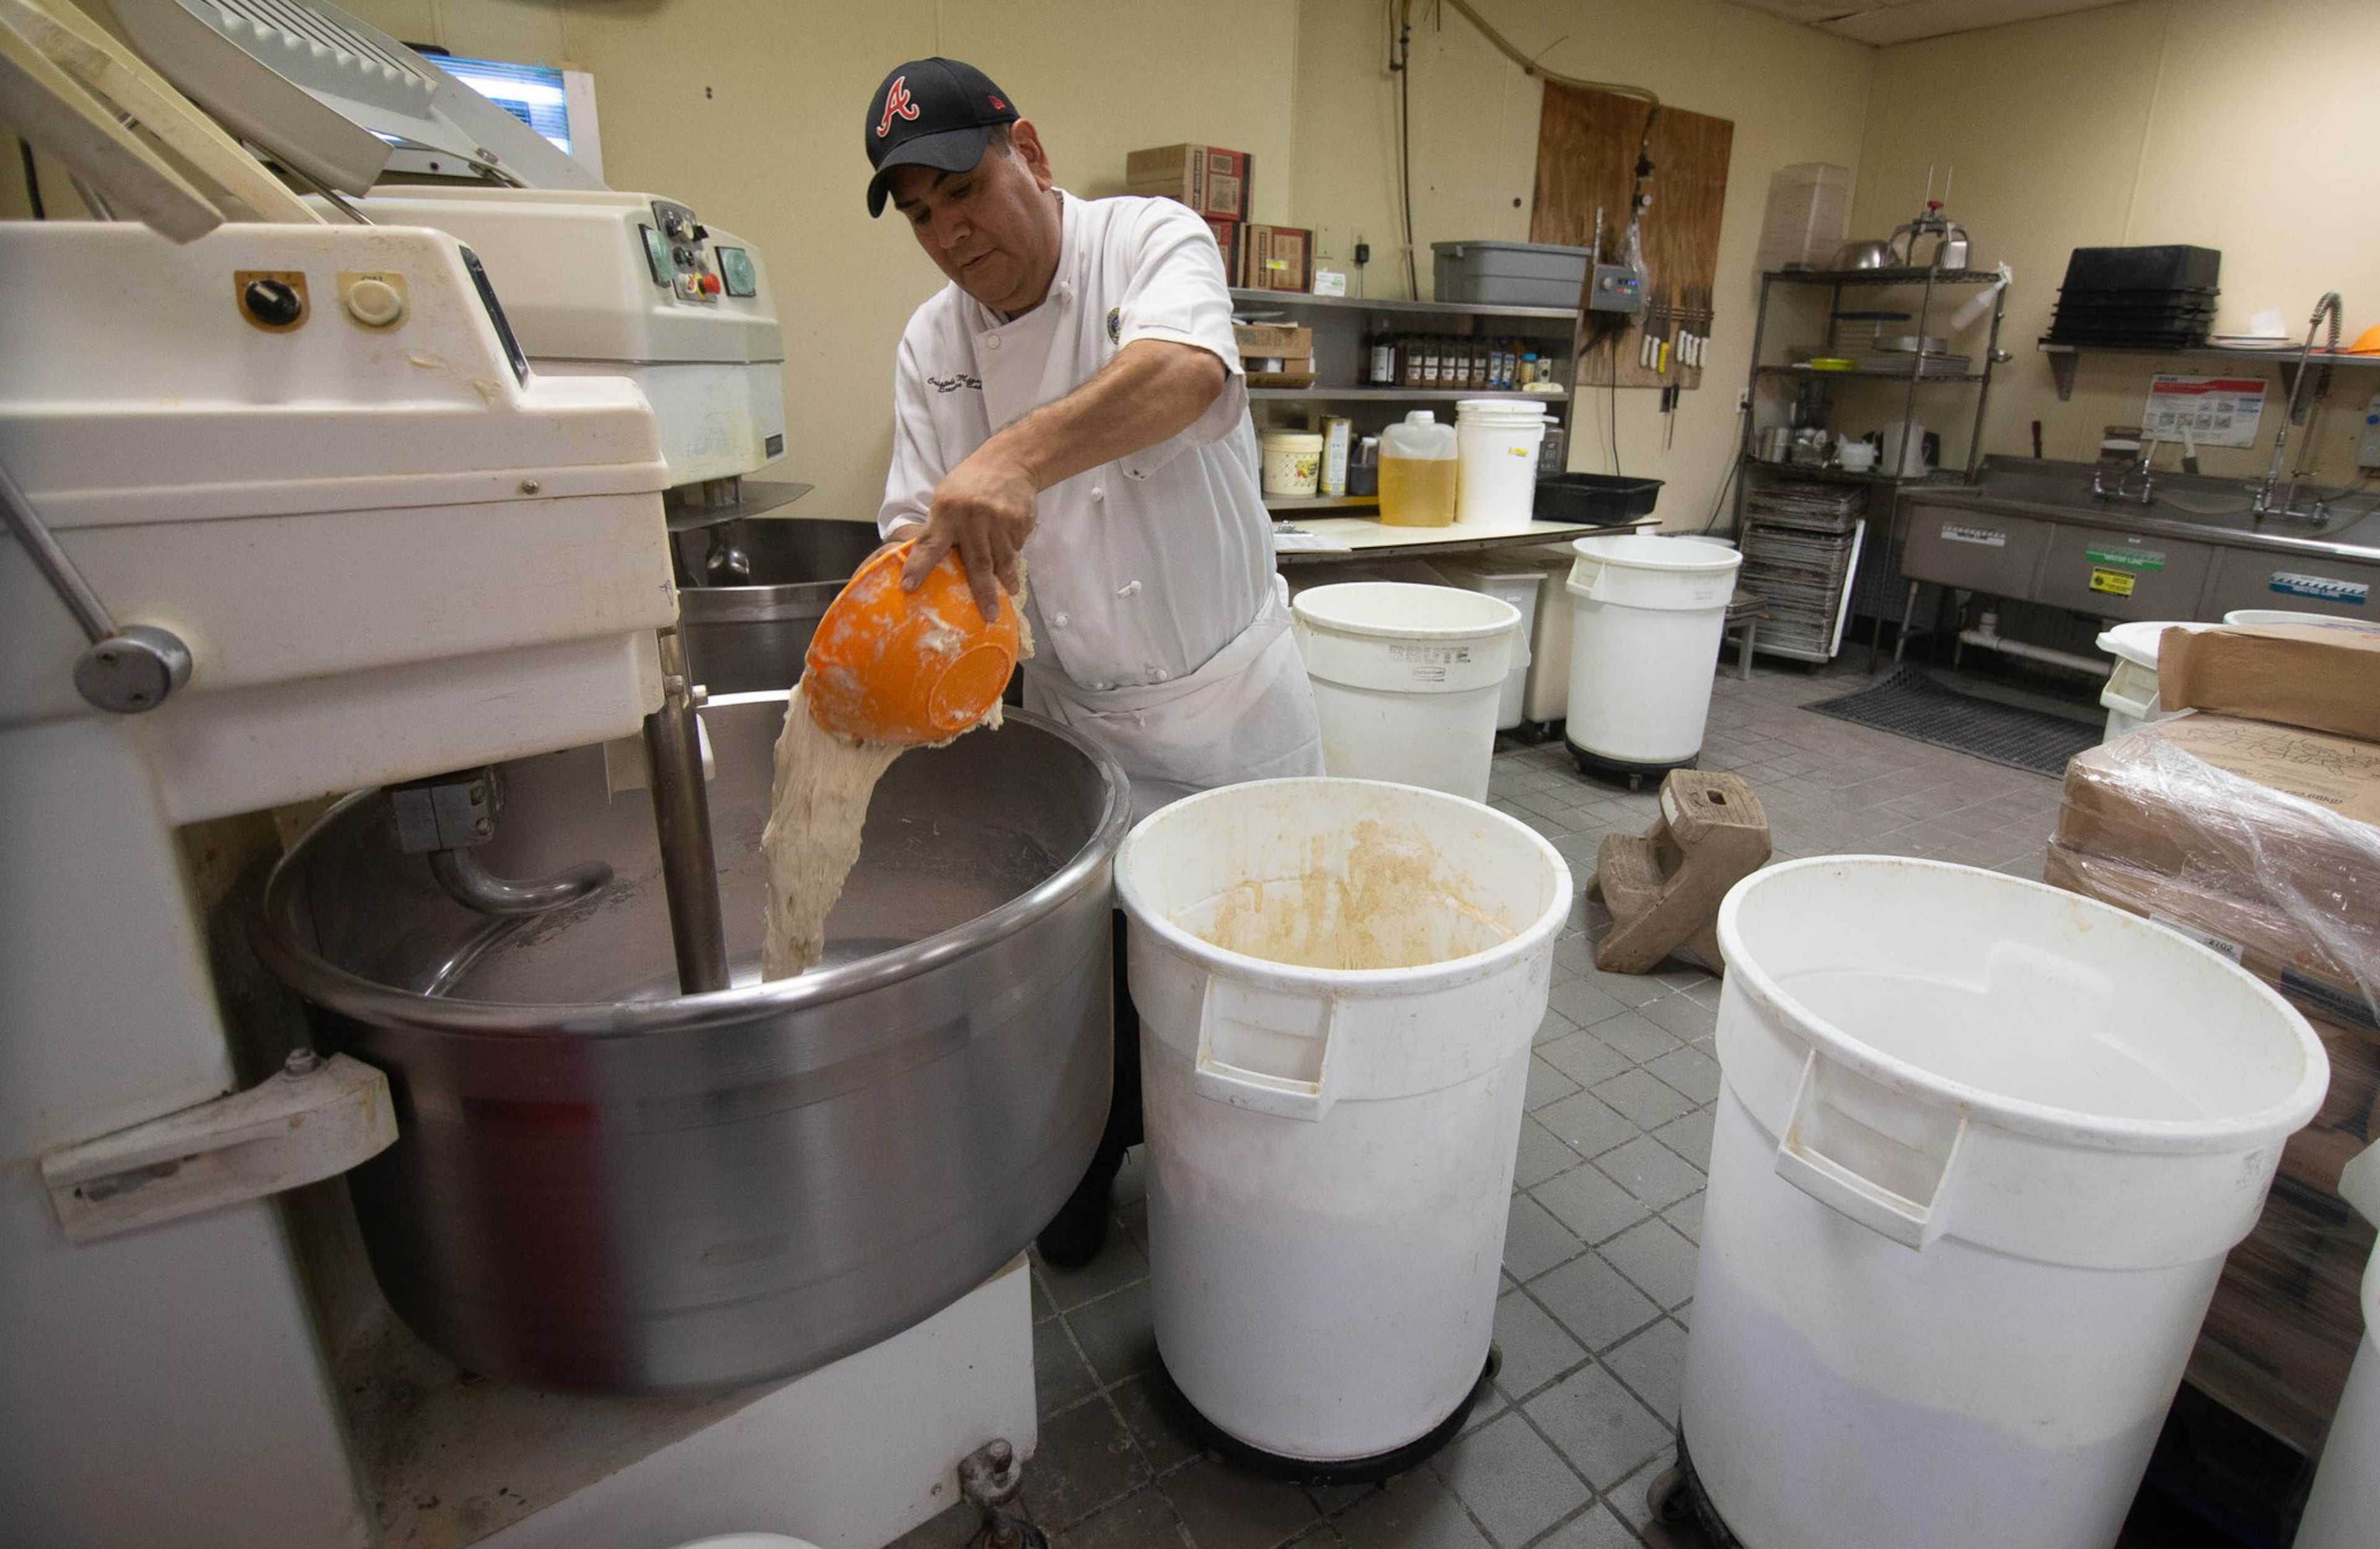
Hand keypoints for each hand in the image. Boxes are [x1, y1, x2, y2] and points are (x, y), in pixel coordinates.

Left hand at [905, 447, 1035, 622]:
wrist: (1010, 462)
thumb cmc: (969, 484)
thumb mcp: (945, 499)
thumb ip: (940, 528)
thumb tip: (931, 565)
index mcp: (947, 512)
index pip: (929, 544)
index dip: (918, 567)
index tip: (908, 587)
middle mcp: (973, 517)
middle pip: (979, 563)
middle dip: (984, 592)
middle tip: (989, 616)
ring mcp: (1000, 520)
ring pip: (1003, 560)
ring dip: (1005, 579)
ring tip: (1009, 593)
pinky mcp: (1021, 521)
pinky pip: (1016, 548)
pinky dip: (1012, 552)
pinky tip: (1010, 544)